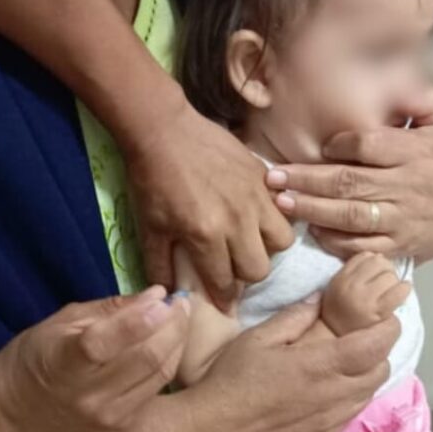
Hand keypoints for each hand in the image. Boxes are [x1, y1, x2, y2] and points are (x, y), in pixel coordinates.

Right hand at [0, 287, 190, 431]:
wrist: (15, 407)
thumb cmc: (35, 354)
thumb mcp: (63, 321)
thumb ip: (111, 309)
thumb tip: (155, 295)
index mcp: (65, 363)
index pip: (105, 342)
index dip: (139, 319)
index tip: (162, 296)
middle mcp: (89, 394)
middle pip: (146, 358)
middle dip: (172, 324)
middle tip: (180, 301)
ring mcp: (107, 414)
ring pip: (160, 373)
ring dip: (178, 341)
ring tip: (179, 316)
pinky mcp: (120, 423)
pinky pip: (156, 387)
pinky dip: (169, 360)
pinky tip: (169, 342)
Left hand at [123, 98, 293, 309]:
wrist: (163, 130)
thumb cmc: (152, 181)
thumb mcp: (150, 228)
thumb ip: (160, 265)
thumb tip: (168, 295)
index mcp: (207, 236)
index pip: (226, 283)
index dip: (223, 297)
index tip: (222, 301)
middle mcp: (238, 221)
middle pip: (259, 269)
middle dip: (245, 274)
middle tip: (231, 266)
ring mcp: (255, 197)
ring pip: (281, 241)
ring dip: (266, 246)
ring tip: (249, 239)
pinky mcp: (263, 175)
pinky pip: (282, 207)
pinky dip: (273, 216)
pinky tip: (255, 212)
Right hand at [176, 296, 398, 431]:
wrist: (212, 431)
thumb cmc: (231, 378)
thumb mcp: (258, 338)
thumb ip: (295, 317)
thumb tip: (321, 299)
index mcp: (320, 365)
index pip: (376, 345)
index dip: (388, 328)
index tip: (385, 318)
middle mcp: (333, 396)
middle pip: (380, 371)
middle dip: (379, 351)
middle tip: (363, 338)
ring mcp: (330, 423)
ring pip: (368, 395)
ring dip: (366, 377)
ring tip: (346, 364)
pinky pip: (349, 416)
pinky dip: (350, 399)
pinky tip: (327, 392)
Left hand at [266, 89, 432, 261]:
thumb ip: (421, 100)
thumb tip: (399, 77)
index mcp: (418, 153)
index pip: (371, 145)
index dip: (341, 144)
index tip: (322, 146)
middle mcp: (408, 187)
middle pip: (350, 182)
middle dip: (308, 180)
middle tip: (274, 177)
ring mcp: (401, 221)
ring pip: (350, 216)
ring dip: (312, 209)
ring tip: (282, 201)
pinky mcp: (395, 247)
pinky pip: (360, 246)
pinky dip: (333, 240)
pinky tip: (311, 228)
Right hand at [321, 253, 412, 336]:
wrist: (338, 338)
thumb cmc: (340, 312)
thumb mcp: (337, 287)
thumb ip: (352, 271)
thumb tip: (377, 256)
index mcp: (340, 278)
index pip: (365, 256)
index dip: (375, 260)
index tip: (377, 271)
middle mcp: (351, 287)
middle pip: (379, 262)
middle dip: (386, 269)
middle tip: (386, 281)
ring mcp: (365, 299)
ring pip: (390, 276)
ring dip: (395, 281)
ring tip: (391, 289)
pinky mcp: (378, 311)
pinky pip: (399, 291)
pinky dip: (405, 289)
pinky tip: (403, 291)